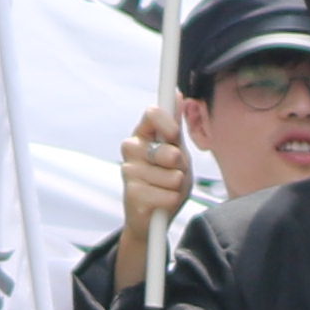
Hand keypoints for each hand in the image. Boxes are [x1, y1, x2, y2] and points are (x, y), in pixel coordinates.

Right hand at [118, 102, 192, 262]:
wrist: (153, 215)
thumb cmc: (167, 180)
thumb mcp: (177, 152)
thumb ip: (176, 127)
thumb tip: (177, 94)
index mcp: (143, 134)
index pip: (152, 113)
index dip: (167, 123)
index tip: (174, 136)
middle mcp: (131, 149)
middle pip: (169, 151)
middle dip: (180, 166)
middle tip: (173, 173)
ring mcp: (129, 171)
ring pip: (173, 177)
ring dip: (177, 187)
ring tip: (165, 189)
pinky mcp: (132, 194)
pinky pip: (168, 195)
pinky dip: (172, 201)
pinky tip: (161, 202)